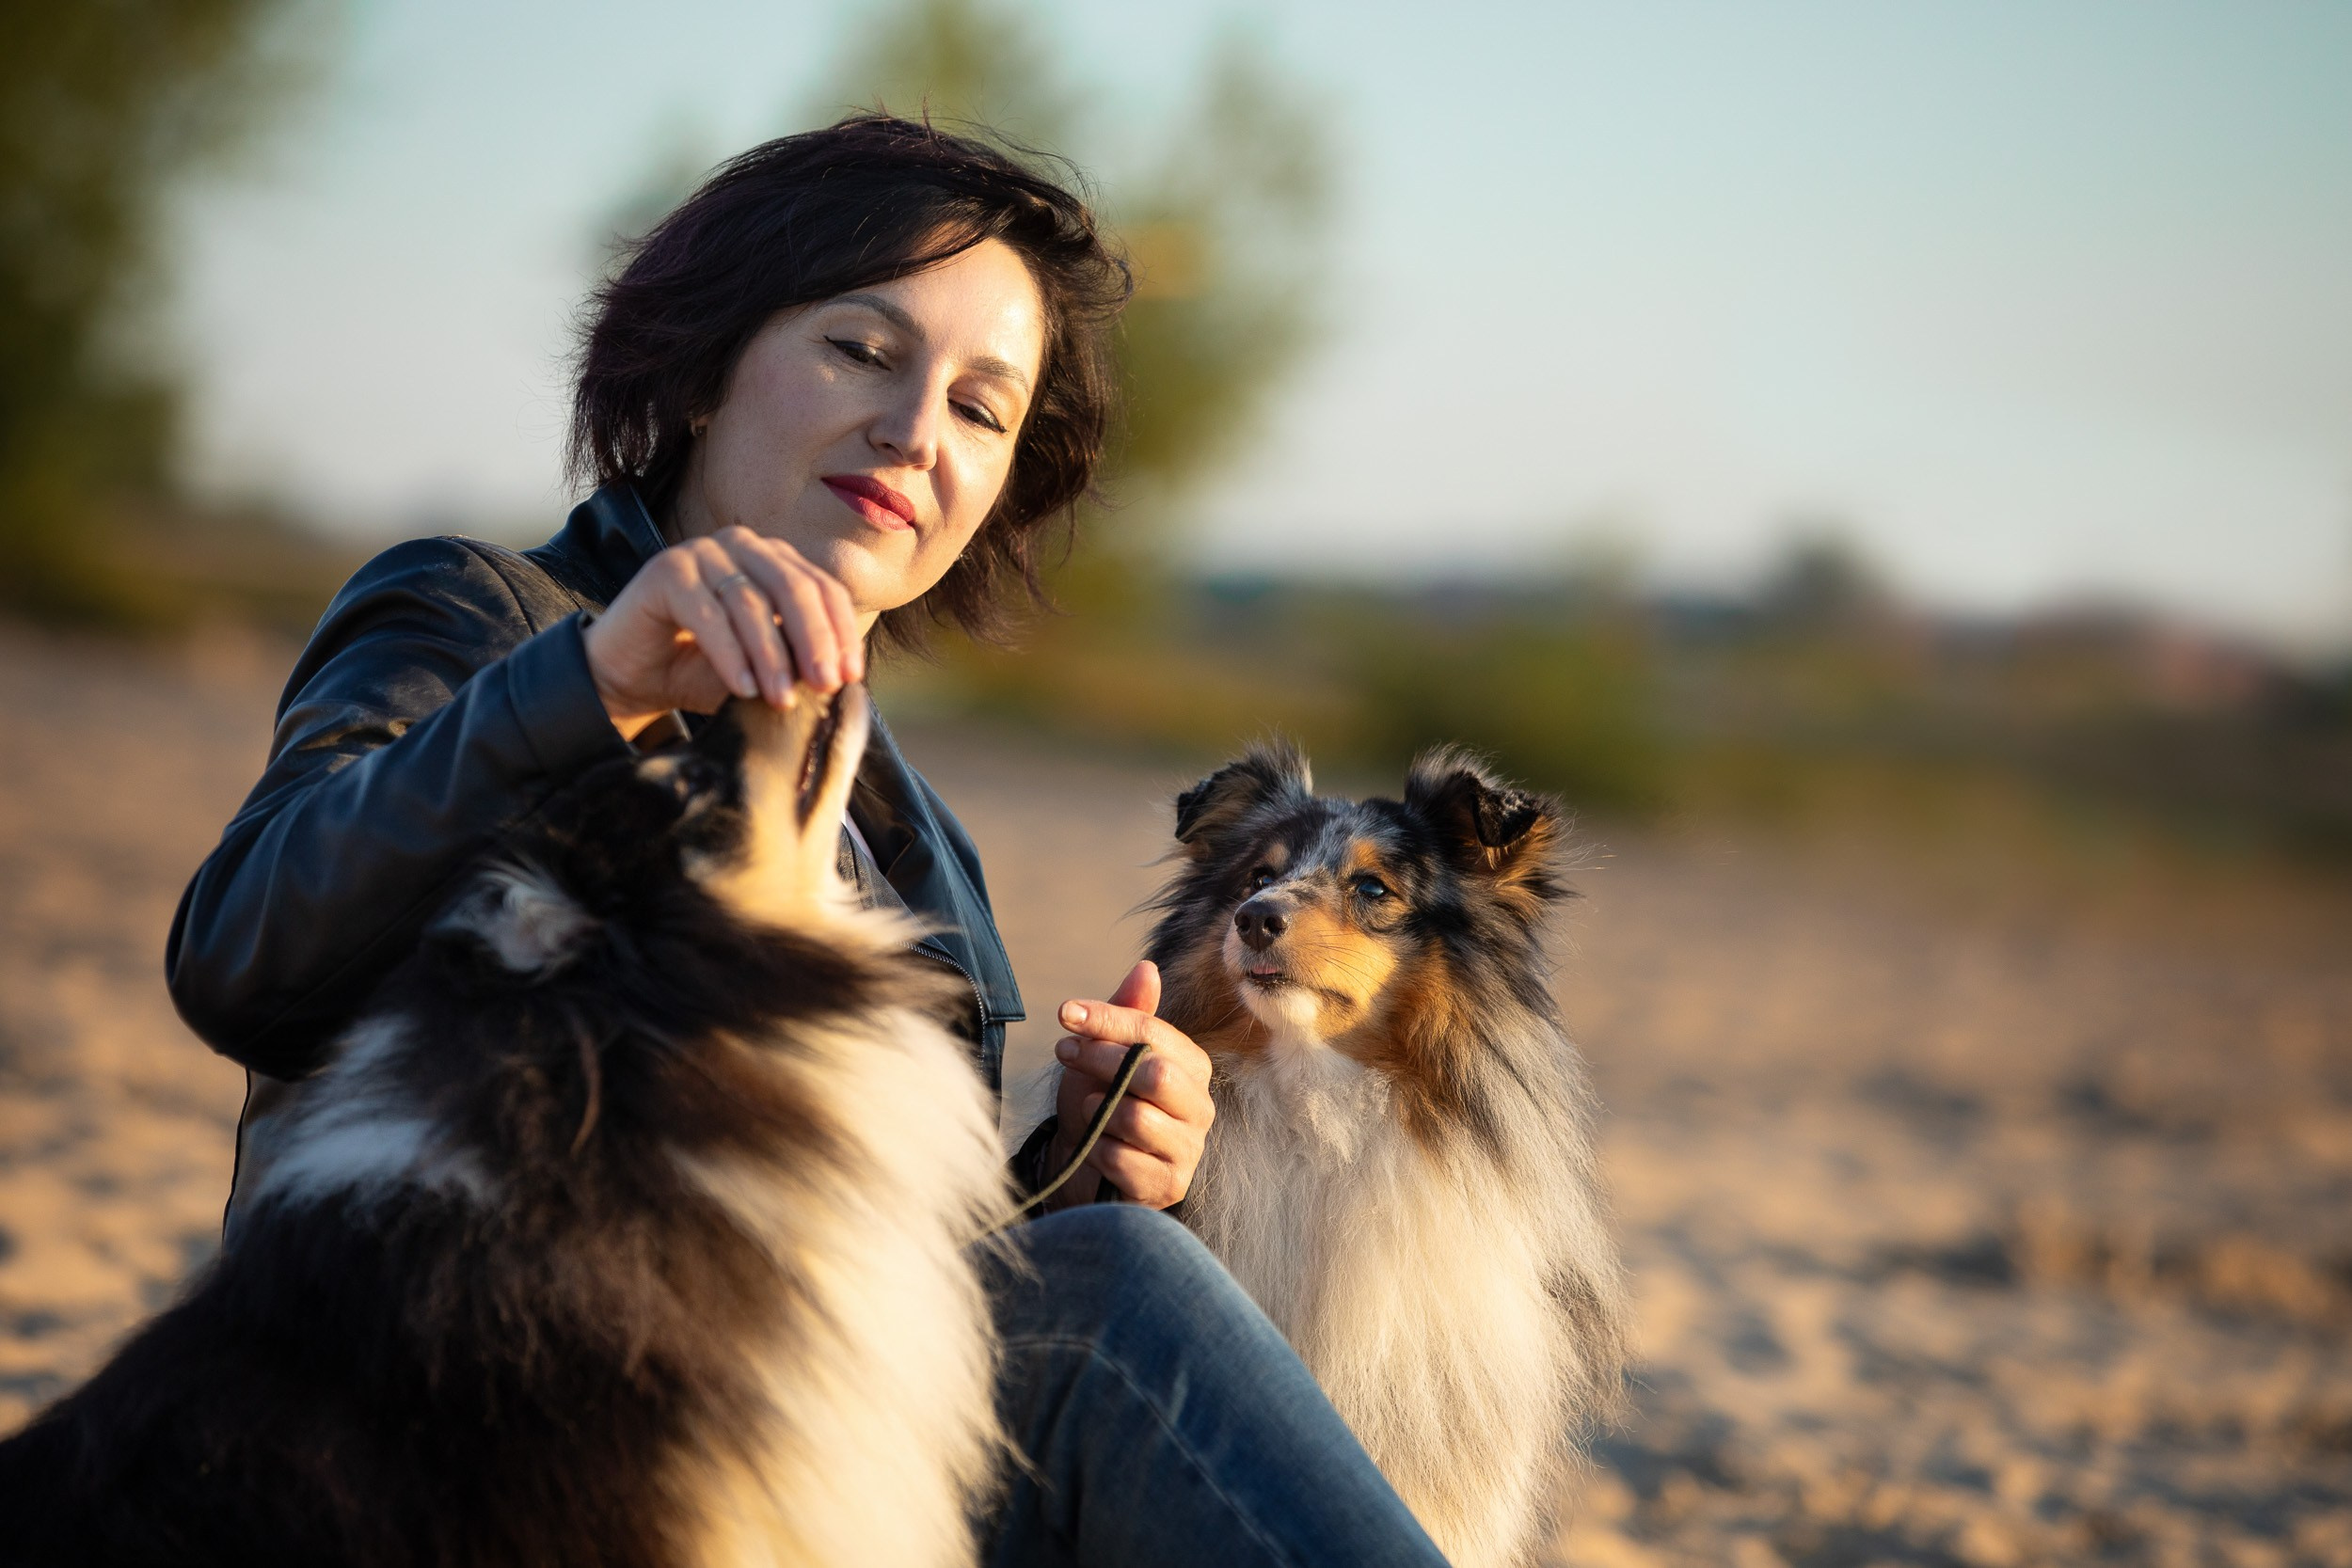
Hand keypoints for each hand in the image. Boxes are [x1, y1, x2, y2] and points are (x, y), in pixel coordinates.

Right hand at [582, 526, 866, 738]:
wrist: (630, 675)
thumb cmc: (701, 669)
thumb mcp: (762, 665)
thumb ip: (797, 660)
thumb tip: (844, 675)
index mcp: (775, 559)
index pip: (823, 588)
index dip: (840, 632)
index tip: (852, 676)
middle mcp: (742, 545)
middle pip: (794, 588)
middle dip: (815, 640)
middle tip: (825, 685)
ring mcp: (703, 551)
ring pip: (751, 602)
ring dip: (771, 656)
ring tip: (782, 700)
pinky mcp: (666, 569)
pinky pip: (708, 613)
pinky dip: (731, 655)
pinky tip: (744, 689)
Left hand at [1045, 961, 1213, 1210]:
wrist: (1083, 1164)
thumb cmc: (1098, 1101)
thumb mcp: (1104, 1053)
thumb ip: (1127, 1014)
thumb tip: (1147, 968)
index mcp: (1190, 1065)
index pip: (1154, 1033)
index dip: (1108, 1019)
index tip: (1066, 1013)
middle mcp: (1199, 1105)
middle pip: (1155, 1074)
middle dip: (1102, 1062)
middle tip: (1066, 1054)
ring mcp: (1188, 1149)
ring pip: (1138, 1118)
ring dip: (1098, 1112)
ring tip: (1087, 1110)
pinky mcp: (1170, 1186)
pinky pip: (1123, 1160)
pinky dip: (1097, 1150)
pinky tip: (1095, 1148)